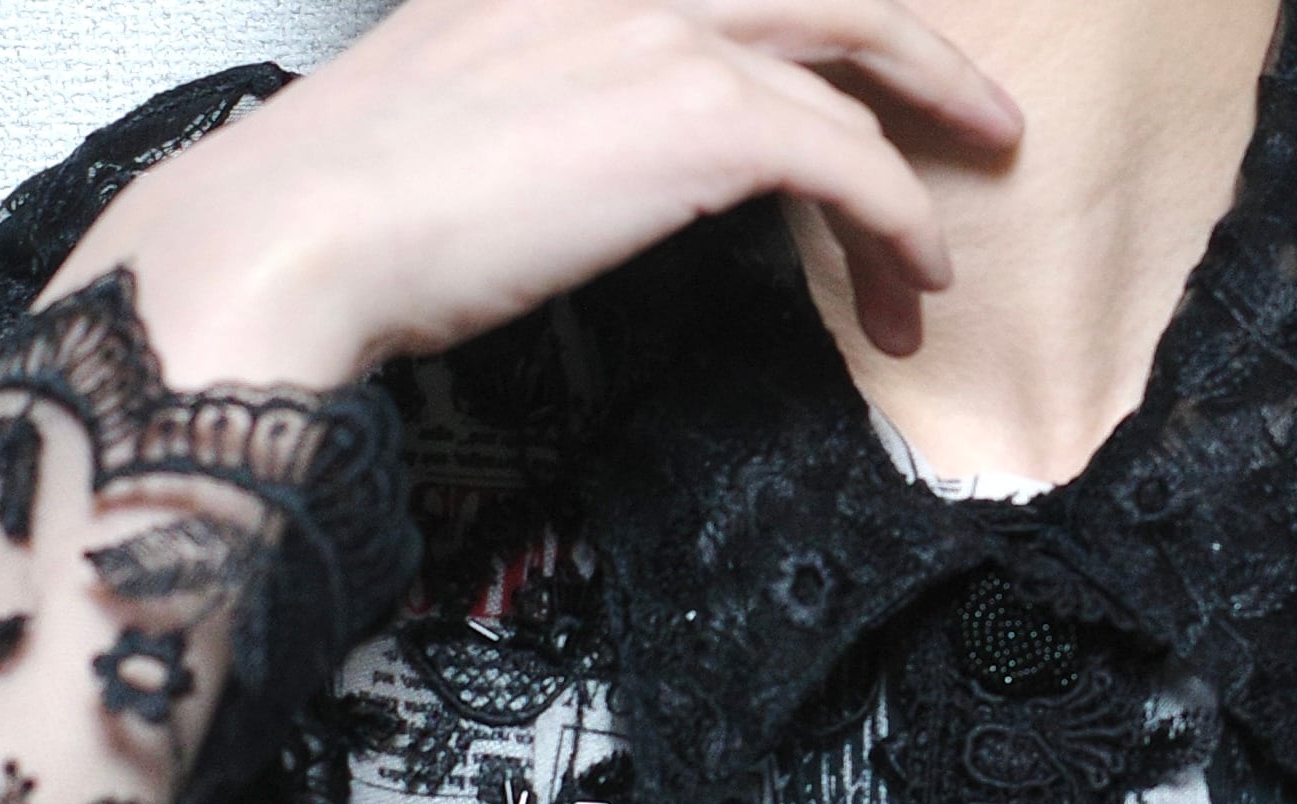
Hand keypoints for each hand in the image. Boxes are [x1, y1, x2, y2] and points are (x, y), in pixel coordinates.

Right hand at [41, 0, 1025, 390]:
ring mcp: (672, 30)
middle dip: (924, 63)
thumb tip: (592, 155)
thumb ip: (548, 96)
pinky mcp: (702, 117)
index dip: (821, 36)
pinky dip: (900, 223)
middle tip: (984, 130)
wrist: (312, 227)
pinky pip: (851, 162)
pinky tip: (916, 279)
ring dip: (915, 178)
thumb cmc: (363, 202)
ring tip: (936, 267)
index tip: (864, 90)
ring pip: (855, 75)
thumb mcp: (461, 100)